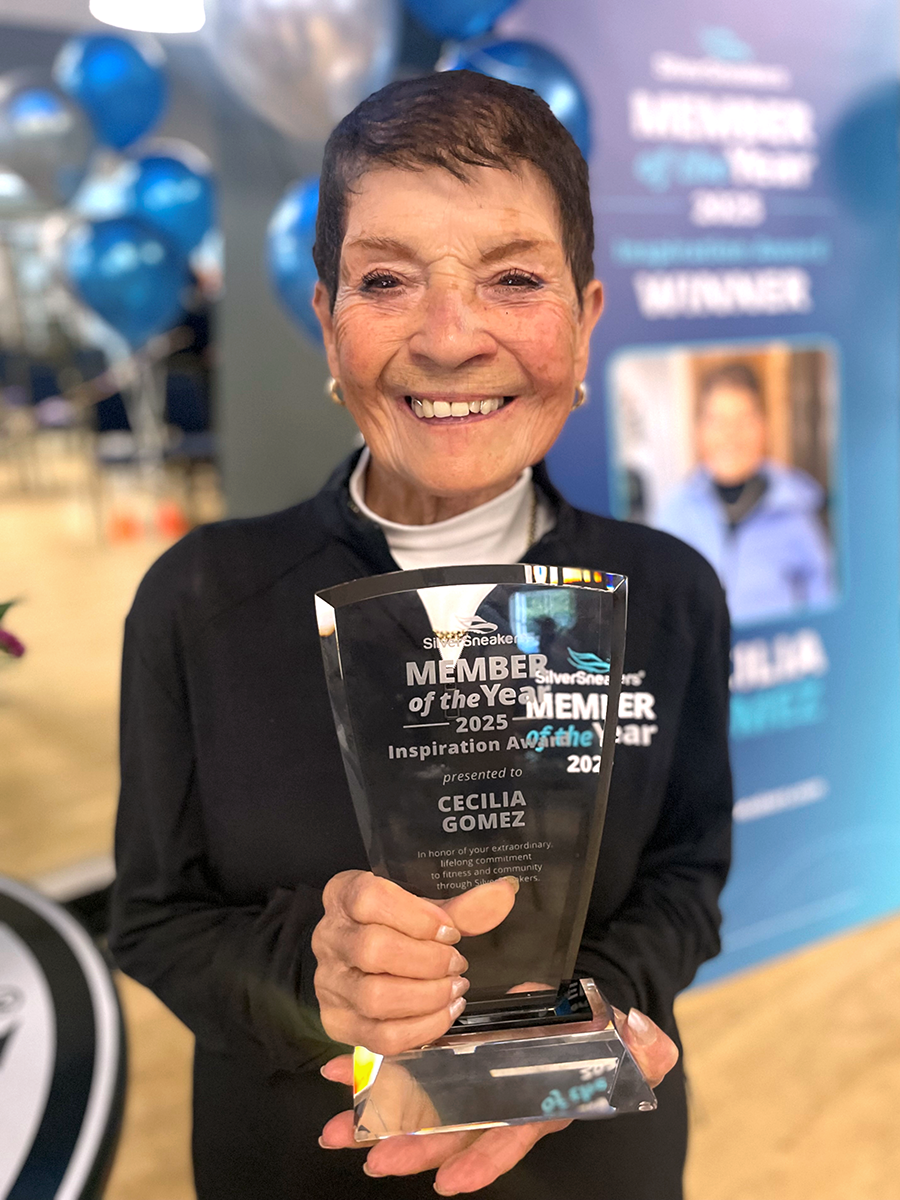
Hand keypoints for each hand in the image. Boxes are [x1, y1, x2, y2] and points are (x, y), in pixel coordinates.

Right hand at [311, 872, 518, 1054]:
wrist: (362, 963)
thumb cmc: (398, 929)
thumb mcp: (425, 912)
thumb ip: (464, 907)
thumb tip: (504, 892)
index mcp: (343, 895)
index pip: (369, 898)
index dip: (417, 917)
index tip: (450, 931)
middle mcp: (327, 937)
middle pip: (373, 949)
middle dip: (428, 961)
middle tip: (457, 964)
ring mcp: (328, 983)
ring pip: (375, 997)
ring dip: (427, 996)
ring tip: (455, 990)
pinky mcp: (337, 1022)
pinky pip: (379, 1037)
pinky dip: (421, 1029)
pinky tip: (445, 1013)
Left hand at [317, 1005, 678, 1193]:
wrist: (581, 1015)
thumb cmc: (606, 1038)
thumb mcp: (635, 1044)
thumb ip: (645, 1049)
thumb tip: (652, 1042)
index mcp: (540, 1104)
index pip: (510, 1136)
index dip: (482, 1161)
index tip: (450, 1182)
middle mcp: (500, 1100)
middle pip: (451, 1131)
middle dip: (409, 1145)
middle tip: (368, 1154)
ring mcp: (473, 1079)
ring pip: (420, 1105)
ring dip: (377, 1115)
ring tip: (336, 1127)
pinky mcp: (454, 1051)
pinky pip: (408, 1063)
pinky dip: (374, 1067)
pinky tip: (340, 1070)